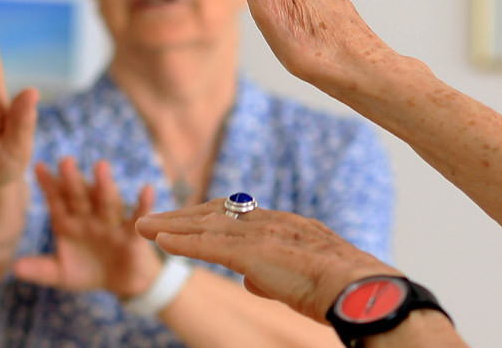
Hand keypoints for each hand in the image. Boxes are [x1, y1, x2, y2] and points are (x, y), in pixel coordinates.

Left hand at [14, 157, 160, 296]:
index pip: (57, 202)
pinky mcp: (131, 234)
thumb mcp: (62, 274)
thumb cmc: (89, 271)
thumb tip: (15, 267)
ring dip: (104, 186)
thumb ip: (40, 270)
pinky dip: (143, 204)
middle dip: (73, 180)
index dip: (49, 186)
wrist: (122, 282)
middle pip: (80, 197)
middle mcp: (89, 218)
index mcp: (69, 223)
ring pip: (107, 202)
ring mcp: (110, 224)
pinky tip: (146, 189)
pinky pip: (138, 217)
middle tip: (65, 160)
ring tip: (100, 167)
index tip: (39, 167)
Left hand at [135, 199, 401, 323]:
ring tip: (142, 225)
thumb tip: (251, 278)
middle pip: (215, 212)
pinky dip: (180, 241)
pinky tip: (158, 240)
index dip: (207, 216)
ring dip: (170, 225)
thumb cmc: (340, 289)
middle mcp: (270, 222)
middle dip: (180, 215)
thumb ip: (272, 274)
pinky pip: (207, 244)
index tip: (186, 218)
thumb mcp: (302, 277)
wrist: (359, 289)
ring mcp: (260, 235)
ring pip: (205, 224)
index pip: (237, 215)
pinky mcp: (252, 252)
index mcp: (286, 225)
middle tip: (152, 218)